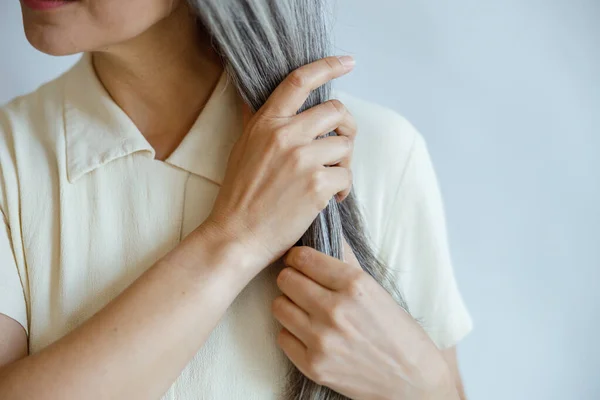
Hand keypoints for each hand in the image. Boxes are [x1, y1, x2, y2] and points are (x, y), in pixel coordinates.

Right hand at [204, 56, 356, 270]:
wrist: (237, 235)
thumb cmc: (240, 195)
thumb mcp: (243, 148)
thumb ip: (259, 122)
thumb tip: (261, 97)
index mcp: (266, 122)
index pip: (300, 81)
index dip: (328, 66)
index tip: (347, 62)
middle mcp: (285, 135)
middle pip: (336, 110)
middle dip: (346, 126)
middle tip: (340, 145)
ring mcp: (302, 159)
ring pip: (345, 144)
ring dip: (344, 162)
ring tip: (330, 179)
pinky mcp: (317, 185)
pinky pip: (347, 176)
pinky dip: (344, 188)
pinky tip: (331, 199)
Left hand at [272, 240, 458, 399]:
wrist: (412, 380)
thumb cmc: (397, 331)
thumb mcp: (376, 289)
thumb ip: (345, 262)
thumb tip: (323, 235)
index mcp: (355, 285)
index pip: (303, 258)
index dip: (297, 258)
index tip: (299, 262)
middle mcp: (335, 310)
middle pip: (286, 280)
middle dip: (292, 279)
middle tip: (301, 285)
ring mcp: (322, 340)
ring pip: (279, 306)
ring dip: (289, 305)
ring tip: (305, 309)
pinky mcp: (314, 366)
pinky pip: (282, 336)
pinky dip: (292, 333)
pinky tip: (309, 333)